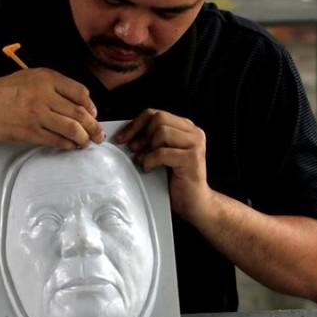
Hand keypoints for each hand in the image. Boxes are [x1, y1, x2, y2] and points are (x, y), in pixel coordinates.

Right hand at [0, 68, 104, 149]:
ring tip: (87, 142)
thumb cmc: (6, 90)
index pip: (80, 93)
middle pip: (80, 113)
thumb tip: (79, 102)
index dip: (91, 106)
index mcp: (47, 79)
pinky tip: (71, 145)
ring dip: (84, 138)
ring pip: (71, 129)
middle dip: (93, 126)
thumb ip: (55, 85)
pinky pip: (56, 140)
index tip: (93, 114)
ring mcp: (38, 116)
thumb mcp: (32, 76)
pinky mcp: (30, 133)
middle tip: (98, 133)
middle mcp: (44, 96)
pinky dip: (68, 145)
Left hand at [114, 109, 211, 223]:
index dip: (135, 124)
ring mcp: (195, 144)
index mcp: (186, 128)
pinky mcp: (192, 158)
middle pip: (158, 118)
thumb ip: (151, 140)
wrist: (194, 203)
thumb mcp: (161, 154)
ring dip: (147, 148)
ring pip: (161, 132)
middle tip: (133, 150)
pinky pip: (162, 152)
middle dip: (141, 135)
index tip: (121, 138)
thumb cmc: (175, 180)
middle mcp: (193, 132)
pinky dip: (150, 160)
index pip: (155, 114)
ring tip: (144, 161)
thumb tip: (124, 135)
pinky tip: (148, 169)